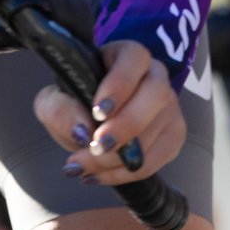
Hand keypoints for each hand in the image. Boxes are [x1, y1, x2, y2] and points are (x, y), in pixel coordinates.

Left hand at [32, 40, 186, 186]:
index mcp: (129, 55)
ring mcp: (170, 105)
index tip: (98, 112)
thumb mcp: (55, 98)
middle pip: (156, 94)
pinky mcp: (173, 135)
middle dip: (126, 126)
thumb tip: (81, 132)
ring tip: (84, 166)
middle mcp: (156, 75)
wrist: (91, 118)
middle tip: (96, 146)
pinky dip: (124, 174)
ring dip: (117, 158)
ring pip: (156, 131)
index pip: (134, 59)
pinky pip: (156, 160)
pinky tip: (98, 174)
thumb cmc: (76, 99)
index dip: (119, 85)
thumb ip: (59, 109)